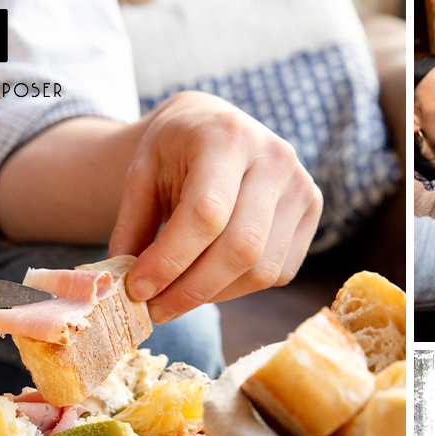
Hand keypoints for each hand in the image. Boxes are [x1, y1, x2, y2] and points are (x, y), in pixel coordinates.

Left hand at [109, 92, 322, 321]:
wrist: (219, 126)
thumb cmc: (177, 149)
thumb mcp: (142, 172)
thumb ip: (132, 225)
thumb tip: (121, 285)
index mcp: (227, 136)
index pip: (207, 213)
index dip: (171, 259)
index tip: (138, 288)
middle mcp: (275, 159)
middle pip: (241, 247)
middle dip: (192, 289)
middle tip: (155, 309)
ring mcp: (301, 187)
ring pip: (262, 269)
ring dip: (214, 295)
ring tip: (176, 297)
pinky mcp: (312, 212)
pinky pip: (278, 272)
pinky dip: (238, 287)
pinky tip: (209, 279)